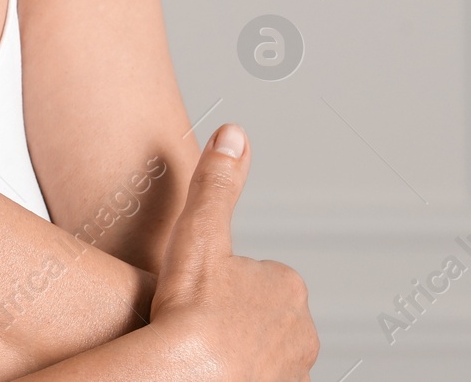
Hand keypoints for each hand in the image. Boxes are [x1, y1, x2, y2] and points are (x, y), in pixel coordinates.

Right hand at [148, 124, 319, 381]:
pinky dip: (237, 375)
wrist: (186, 375)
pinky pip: (257, 378)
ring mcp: (293, 370)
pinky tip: (211, 373)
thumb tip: (233, 132)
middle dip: (230, 317)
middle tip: (193, 322)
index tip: (195, 292)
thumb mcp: (198, 232)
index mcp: (287, 285)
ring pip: (259, 351)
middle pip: (258, 315)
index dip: (217, 282)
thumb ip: (216, 183)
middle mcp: (302, 330)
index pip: (252, 276)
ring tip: (200, 350)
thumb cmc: (190, 308)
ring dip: (234, 350)